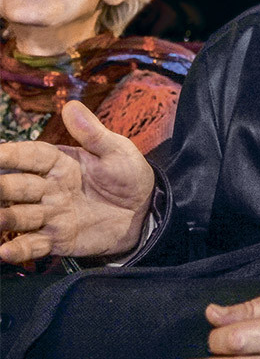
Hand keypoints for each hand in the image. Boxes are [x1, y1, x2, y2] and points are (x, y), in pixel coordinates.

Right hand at [0, 101, 153, 263]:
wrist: (146, 212)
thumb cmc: (129, 176)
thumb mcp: (117, 151)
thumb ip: (93, 134)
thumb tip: (71, 106)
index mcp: (58, 163)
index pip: (29, 156)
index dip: (9, 154)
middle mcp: (48, 188)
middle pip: (16, 187)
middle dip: (1, 188)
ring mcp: (51, 215)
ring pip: (19, 216)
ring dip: (3, 218)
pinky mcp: (58, 239)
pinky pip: (33, 245)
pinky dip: (18, 250)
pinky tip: (4, 252)